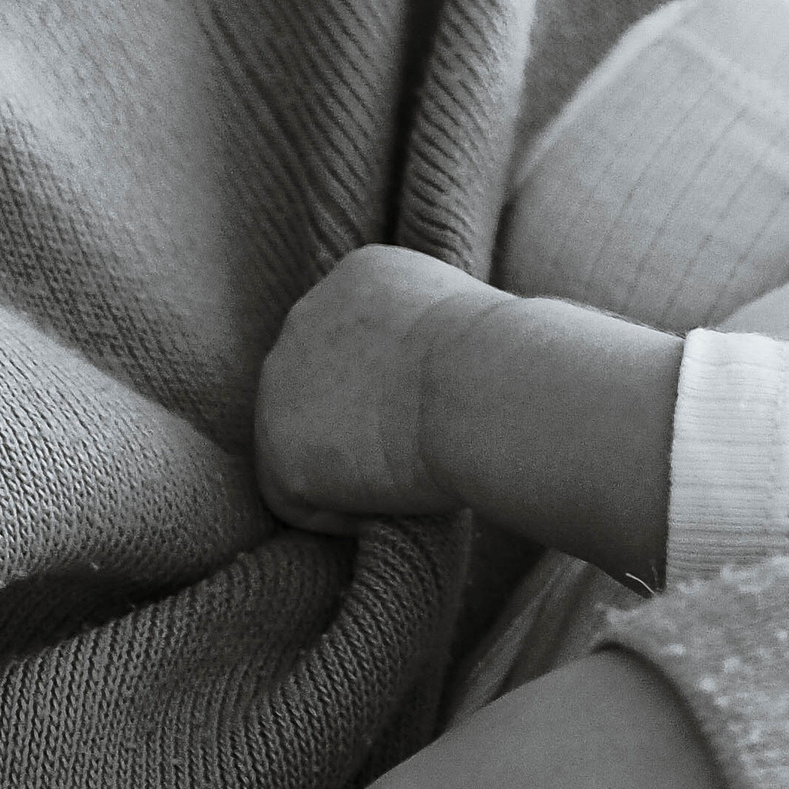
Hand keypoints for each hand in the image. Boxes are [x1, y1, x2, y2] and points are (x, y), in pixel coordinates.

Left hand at [254, 243, 503, 526]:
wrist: (485, 387)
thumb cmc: (509, 360)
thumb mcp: (473, 316)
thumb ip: (437, 337)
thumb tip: (456, 377)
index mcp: (359, 276)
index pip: (355, 339)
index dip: (389, 385)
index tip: (432, 411)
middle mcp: (306, 317)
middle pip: (316, 387)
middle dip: (356, 423)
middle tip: (415, 452)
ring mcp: (281, 383)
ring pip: (301, 444)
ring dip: (348, 469)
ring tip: (410, 479)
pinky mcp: (278, 451)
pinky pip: (302, 500)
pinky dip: (345, 512)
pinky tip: (394, 500)